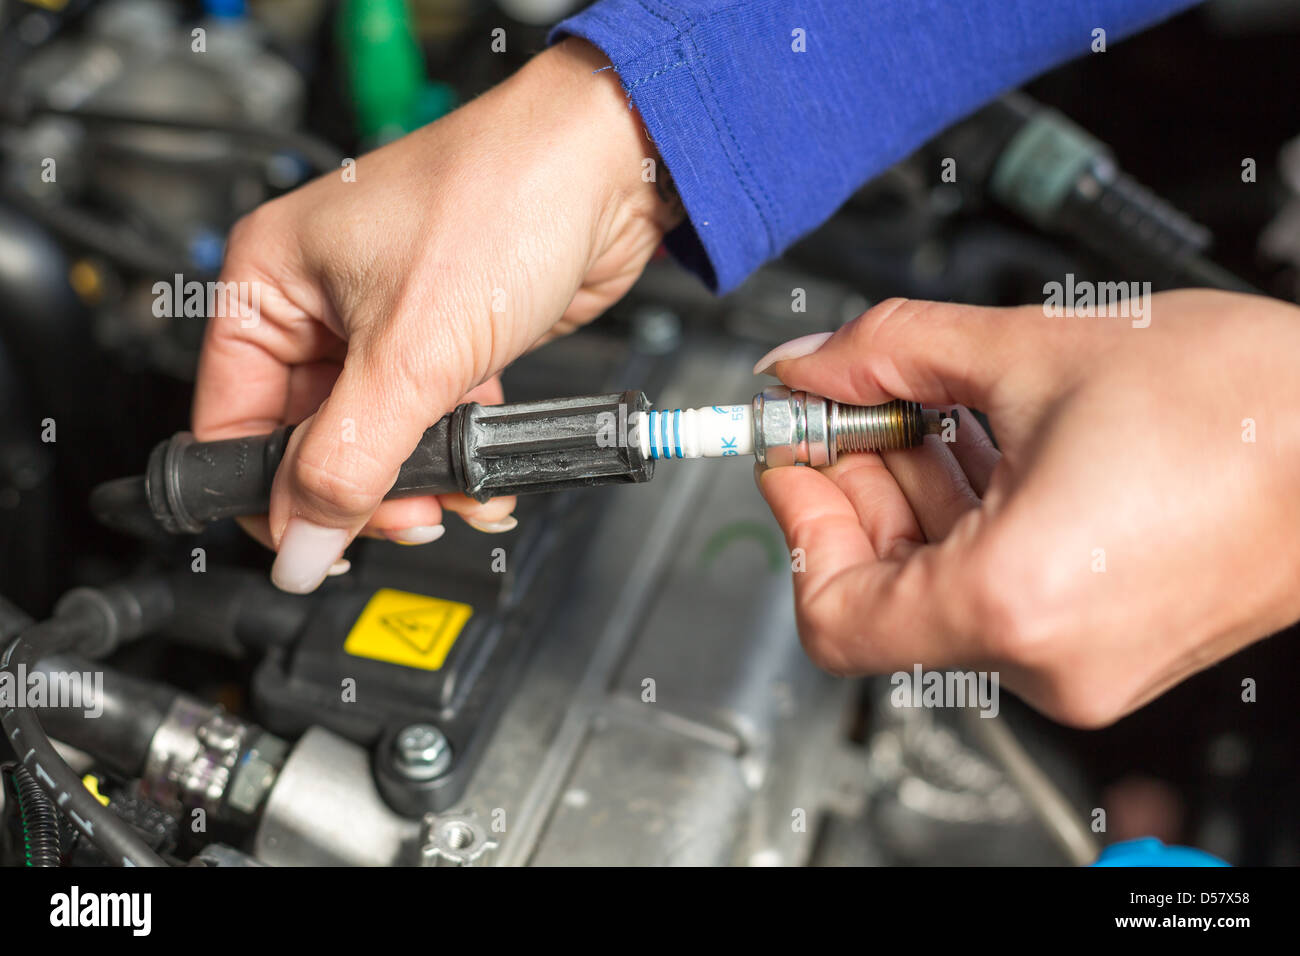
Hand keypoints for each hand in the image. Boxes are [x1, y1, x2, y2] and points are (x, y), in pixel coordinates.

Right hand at [193, 39, 678, 592]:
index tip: (312, 544)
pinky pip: (426, 418)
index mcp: (271, 281)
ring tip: (453, 497)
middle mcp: (318, 301)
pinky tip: (483, 471)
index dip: (268, 494)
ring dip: (414, 481)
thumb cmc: (503, 199)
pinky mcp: (442, 339)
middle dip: (357, 490)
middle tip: (404, 518)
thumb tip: (302, 540)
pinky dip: (453, 452)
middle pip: (307, 438)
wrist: (609, 170)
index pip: (231, 418)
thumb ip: (351, 460)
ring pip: (372, 436)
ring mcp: (383, 321)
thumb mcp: (411, 351)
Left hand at [755, 291, 1299, 726]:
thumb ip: (891, 351)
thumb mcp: (1033, 349)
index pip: (833, 610)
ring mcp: (1084, 663)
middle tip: (848, 406)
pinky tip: (975, 442)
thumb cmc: (1253, 402)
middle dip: (854, 489)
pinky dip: (969, 520)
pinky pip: (1000, 593)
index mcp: (1013, 602)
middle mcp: (1047, 659)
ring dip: (911, 495)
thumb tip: (813, 363)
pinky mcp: (1112, 645)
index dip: (796, 522)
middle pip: (883, 595)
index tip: (794, 452)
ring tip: (919, 406)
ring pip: (940, 590)